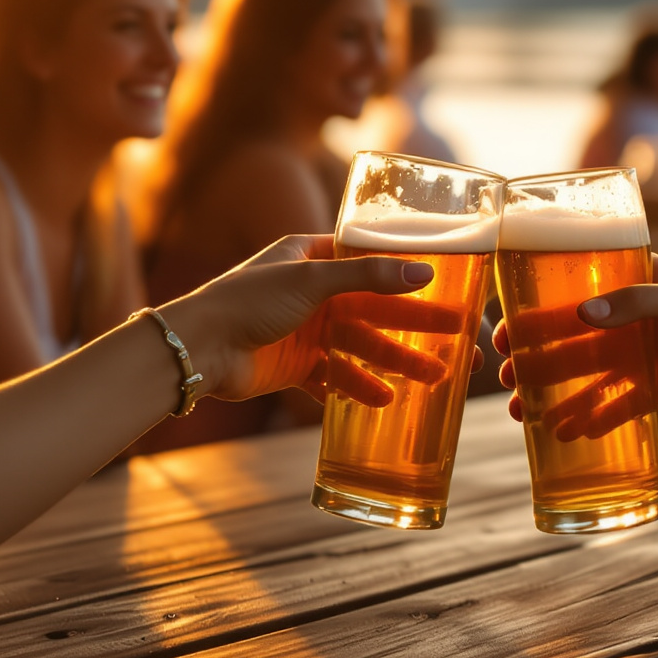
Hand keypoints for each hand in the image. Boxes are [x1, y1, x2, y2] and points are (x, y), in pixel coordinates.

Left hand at [156, 235, 441, 404]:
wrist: (199, 349)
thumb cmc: (247, 301)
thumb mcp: (312, 281)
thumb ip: (369, 276)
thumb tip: (424, 271)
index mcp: (311, 256)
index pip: (371, 262)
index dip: (409, 275)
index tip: (449, 288)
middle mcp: (310, 292)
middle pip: (375, 311)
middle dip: (415, 329)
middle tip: (458, 344)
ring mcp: (303, 330)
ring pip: (361, 347)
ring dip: (395, 363)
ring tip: (433, 379)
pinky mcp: (294, 366)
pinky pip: (335, 377)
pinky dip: (357, 388)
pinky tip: (384, 401)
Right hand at [493, 256, 657, 438]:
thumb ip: (636, 302)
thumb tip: (582, 315)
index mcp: (628, 285)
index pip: (571, 294)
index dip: (534, 313)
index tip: (506, 331)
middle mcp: (625, 322)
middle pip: (567, 342)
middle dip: (533, 359)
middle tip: (505, 376)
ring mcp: (634, 358)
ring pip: (582, 379)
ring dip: (550, 394)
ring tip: (521, 414)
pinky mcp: (648, 392)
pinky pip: (609, 408)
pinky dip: (586, 420)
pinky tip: (564, 434)